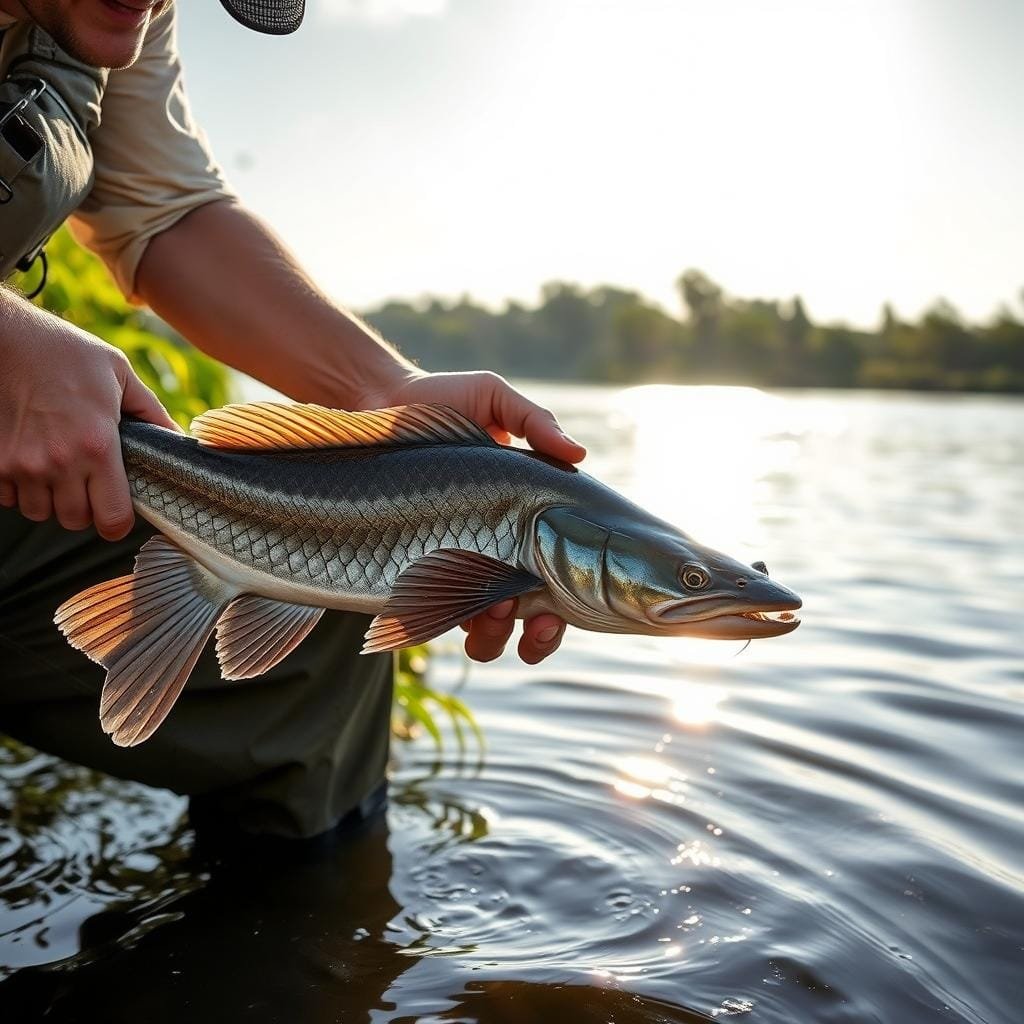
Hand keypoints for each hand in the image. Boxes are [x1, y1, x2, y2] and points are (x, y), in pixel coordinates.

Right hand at [0, 292, 179, 539]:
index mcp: (97, 445)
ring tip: (57, 469)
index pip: (112, 519)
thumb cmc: (67, 353)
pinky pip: (8, 498)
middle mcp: (58, 462)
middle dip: (84, 509)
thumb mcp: (120, 376)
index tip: (117, 509)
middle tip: (87, 483)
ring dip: (50, 499)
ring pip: (40, 512)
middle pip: (75, 521)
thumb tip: (179, 439)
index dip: (118, 521)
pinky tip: (29, 461)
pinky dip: (19, 488)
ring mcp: (21, 465)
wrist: (7, 336)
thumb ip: (152, 413)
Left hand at [359, 369, 584, 663]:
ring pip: (488, 626)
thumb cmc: (439, 399)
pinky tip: (456, 615)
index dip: (569, 603)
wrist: (376, 405)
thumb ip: (535, 421)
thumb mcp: (493, 398)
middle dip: (540, 633)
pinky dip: (450, 625)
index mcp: (525, 516)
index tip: (564, 610)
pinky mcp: (416, 568)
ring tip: (493, 617)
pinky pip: (438, 615)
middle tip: (536, 627)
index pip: (561, 572)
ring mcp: (458, 563)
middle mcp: (498, 548)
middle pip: (533, 612)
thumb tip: (578, 455)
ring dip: (495, 635)